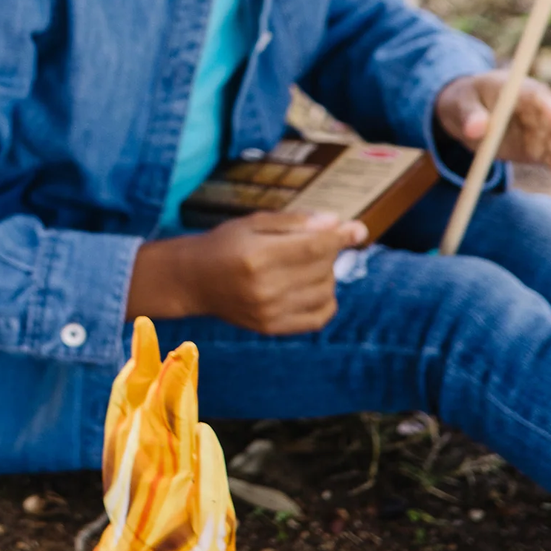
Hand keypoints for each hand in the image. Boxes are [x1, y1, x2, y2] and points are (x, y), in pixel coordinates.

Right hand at [127, 210, 367, 333]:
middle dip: (328, 251)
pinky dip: (327, 301)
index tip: (357, 229)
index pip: (315, 247)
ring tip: (308, 265)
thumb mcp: (254, 222)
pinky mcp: (271, 328)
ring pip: (325, 291)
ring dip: (326, 275)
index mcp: (258, 256)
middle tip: (314, 243)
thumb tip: (338, 222)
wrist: (193, 280)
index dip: (341, 236)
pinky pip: (318, 317)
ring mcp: (268, 311)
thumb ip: (296, 222)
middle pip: (322, 268)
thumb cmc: (224, 244)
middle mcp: (264, 287)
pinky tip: (315, 288)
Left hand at [435, 70, 550, 190]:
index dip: (550, 108)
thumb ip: (470, 115)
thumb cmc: (465, 101)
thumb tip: (477, 129)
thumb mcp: (461, 104)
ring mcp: (541, 131)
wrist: (465, 114)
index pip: (539, 97)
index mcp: (521, 91)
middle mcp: (539, 110)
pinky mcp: (538, 149)